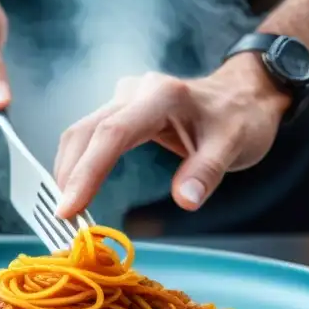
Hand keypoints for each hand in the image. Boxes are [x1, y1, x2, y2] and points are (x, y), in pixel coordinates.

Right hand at [53, 54, 291, 216]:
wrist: (246, 94)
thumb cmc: (242, 118)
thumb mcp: (235, 146)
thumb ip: (206, 172)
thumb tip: (185, 201)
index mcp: (161, 96)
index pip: (112, 134)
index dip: (86, 172)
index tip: (69, 208)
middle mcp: (135, 91)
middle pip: (86, 132)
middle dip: (69, 176)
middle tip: (62, 217)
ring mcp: (124, 96)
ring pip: (81, 132)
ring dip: (69, 169)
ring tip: (66, 207)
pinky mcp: (120, 107)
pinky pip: (89, 133)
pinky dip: (78, 162)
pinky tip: (76, 186)